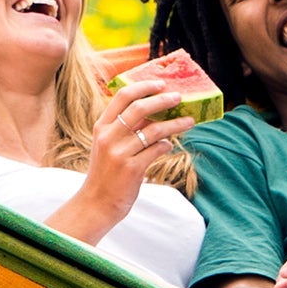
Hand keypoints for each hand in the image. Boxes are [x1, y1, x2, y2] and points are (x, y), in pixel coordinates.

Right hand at [80, 79, 195, 225]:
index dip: (144, 86)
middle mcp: (108, 136)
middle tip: (179, 97)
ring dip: (175, 124)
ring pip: (154, 130)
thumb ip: (125, 129)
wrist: (97, 203)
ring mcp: (119, 153)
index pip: (123, 96)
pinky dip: (167, 145)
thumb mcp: (108, 146)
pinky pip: (156, 150)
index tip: (161, 84)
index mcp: (101, 126)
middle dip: (163, 100)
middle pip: (140, 107)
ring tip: (189, 121)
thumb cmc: (106, 173)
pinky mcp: (132, 169)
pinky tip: (170, 146)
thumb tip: (155, 113)